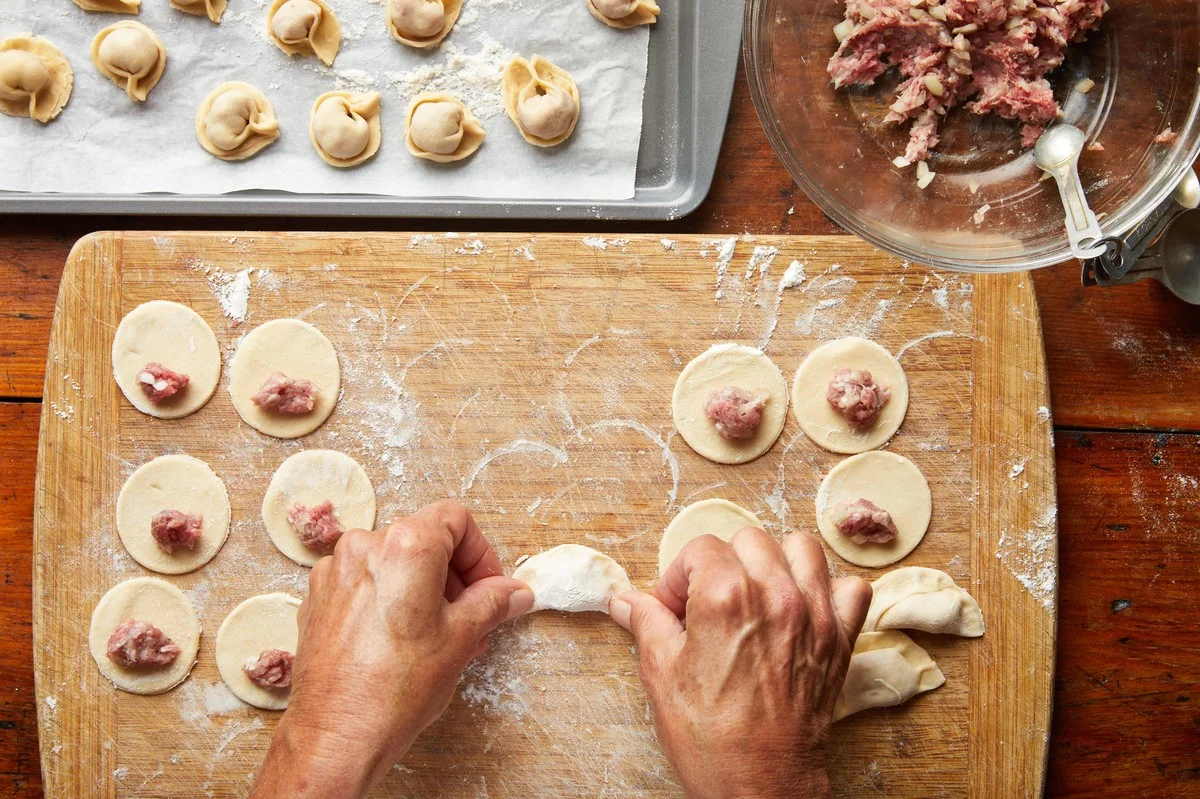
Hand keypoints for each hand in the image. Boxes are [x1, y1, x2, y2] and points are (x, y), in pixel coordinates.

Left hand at [250, 500, 533, 798]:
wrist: (336, 736)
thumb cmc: (394, 689)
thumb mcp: (462, 638)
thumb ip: (493, 603)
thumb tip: (514, 592)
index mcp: (405, 546)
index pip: (455, 520)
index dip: (481, 553)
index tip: (490, 586)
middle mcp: (364, 547)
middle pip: (424, 539)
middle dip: (455, 576)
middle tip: (473, 615)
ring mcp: (335, 572)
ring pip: (393, 563)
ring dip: (424, 590)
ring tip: (441, 636)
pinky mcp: (318, 598)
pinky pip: (365, 584)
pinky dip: (389, 601)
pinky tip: (402, 641)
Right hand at [609, 529, 870, 798]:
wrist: (759, 787)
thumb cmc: (711, 739)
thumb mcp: (662, 674)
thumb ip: (647, 622)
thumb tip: (625, 599)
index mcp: (725, 597)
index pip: (700, 548)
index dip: (679, 576)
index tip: (673, 606)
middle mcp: (775, 595)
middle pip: (748, 540)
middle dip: (722, 564)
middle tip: (707, 604)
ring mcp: (813, 614)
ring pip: (801, 548)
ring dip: (775, 563)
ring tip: (755, 595)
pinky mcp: (839, 639)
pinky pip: (849, 587)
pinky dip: (828, 590)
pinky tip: (801, 610)